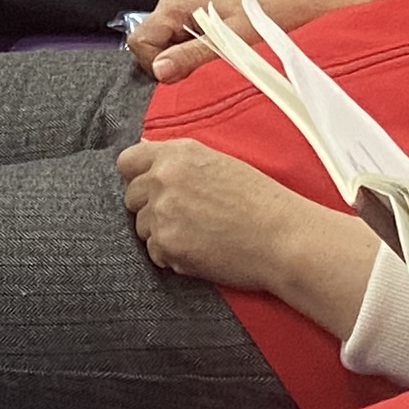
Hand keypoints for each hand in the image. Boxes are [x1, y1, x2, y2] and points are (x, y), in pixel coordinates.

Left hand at [116, 135, 352, 291]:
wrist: (282, 237)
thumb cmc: (260, 201)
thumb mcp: (219, 162)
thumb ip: (178, 158)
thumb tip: (144, 151)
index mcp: (177, 153)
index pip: (127, 161)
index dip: (137, 177)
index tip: (151, 189)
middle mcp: (163, 178)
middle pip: (131, 197)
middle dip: (149, 208)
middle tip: (185, 217)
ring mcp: (162, 212)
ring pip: (141, 228)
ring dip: (161, 233)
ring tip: (199, 234)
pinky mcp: (167, 244)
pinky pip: (155, 253)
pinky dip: (172, 257)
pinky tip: (201, 250)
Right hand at [128, 0, 380, 81]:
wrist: (303, 7)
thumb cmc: (272, 19)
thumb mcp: (233, 42)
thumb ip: (192, 56)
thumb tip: (158, 73)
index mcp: (176, 1)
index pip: (141, 42)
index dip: (158, 64)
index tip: (186, 74)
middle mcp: (176, 2)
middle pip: (150, 46)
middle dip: (172, 65)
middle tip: (205, 68)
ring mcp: (187, 12)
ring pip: (166, 49)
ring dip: (186, 63)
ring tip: (218, 61)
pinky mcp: (200, 21)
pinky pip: (183, 46)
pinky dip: (196, 58)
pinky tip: (219, 58)